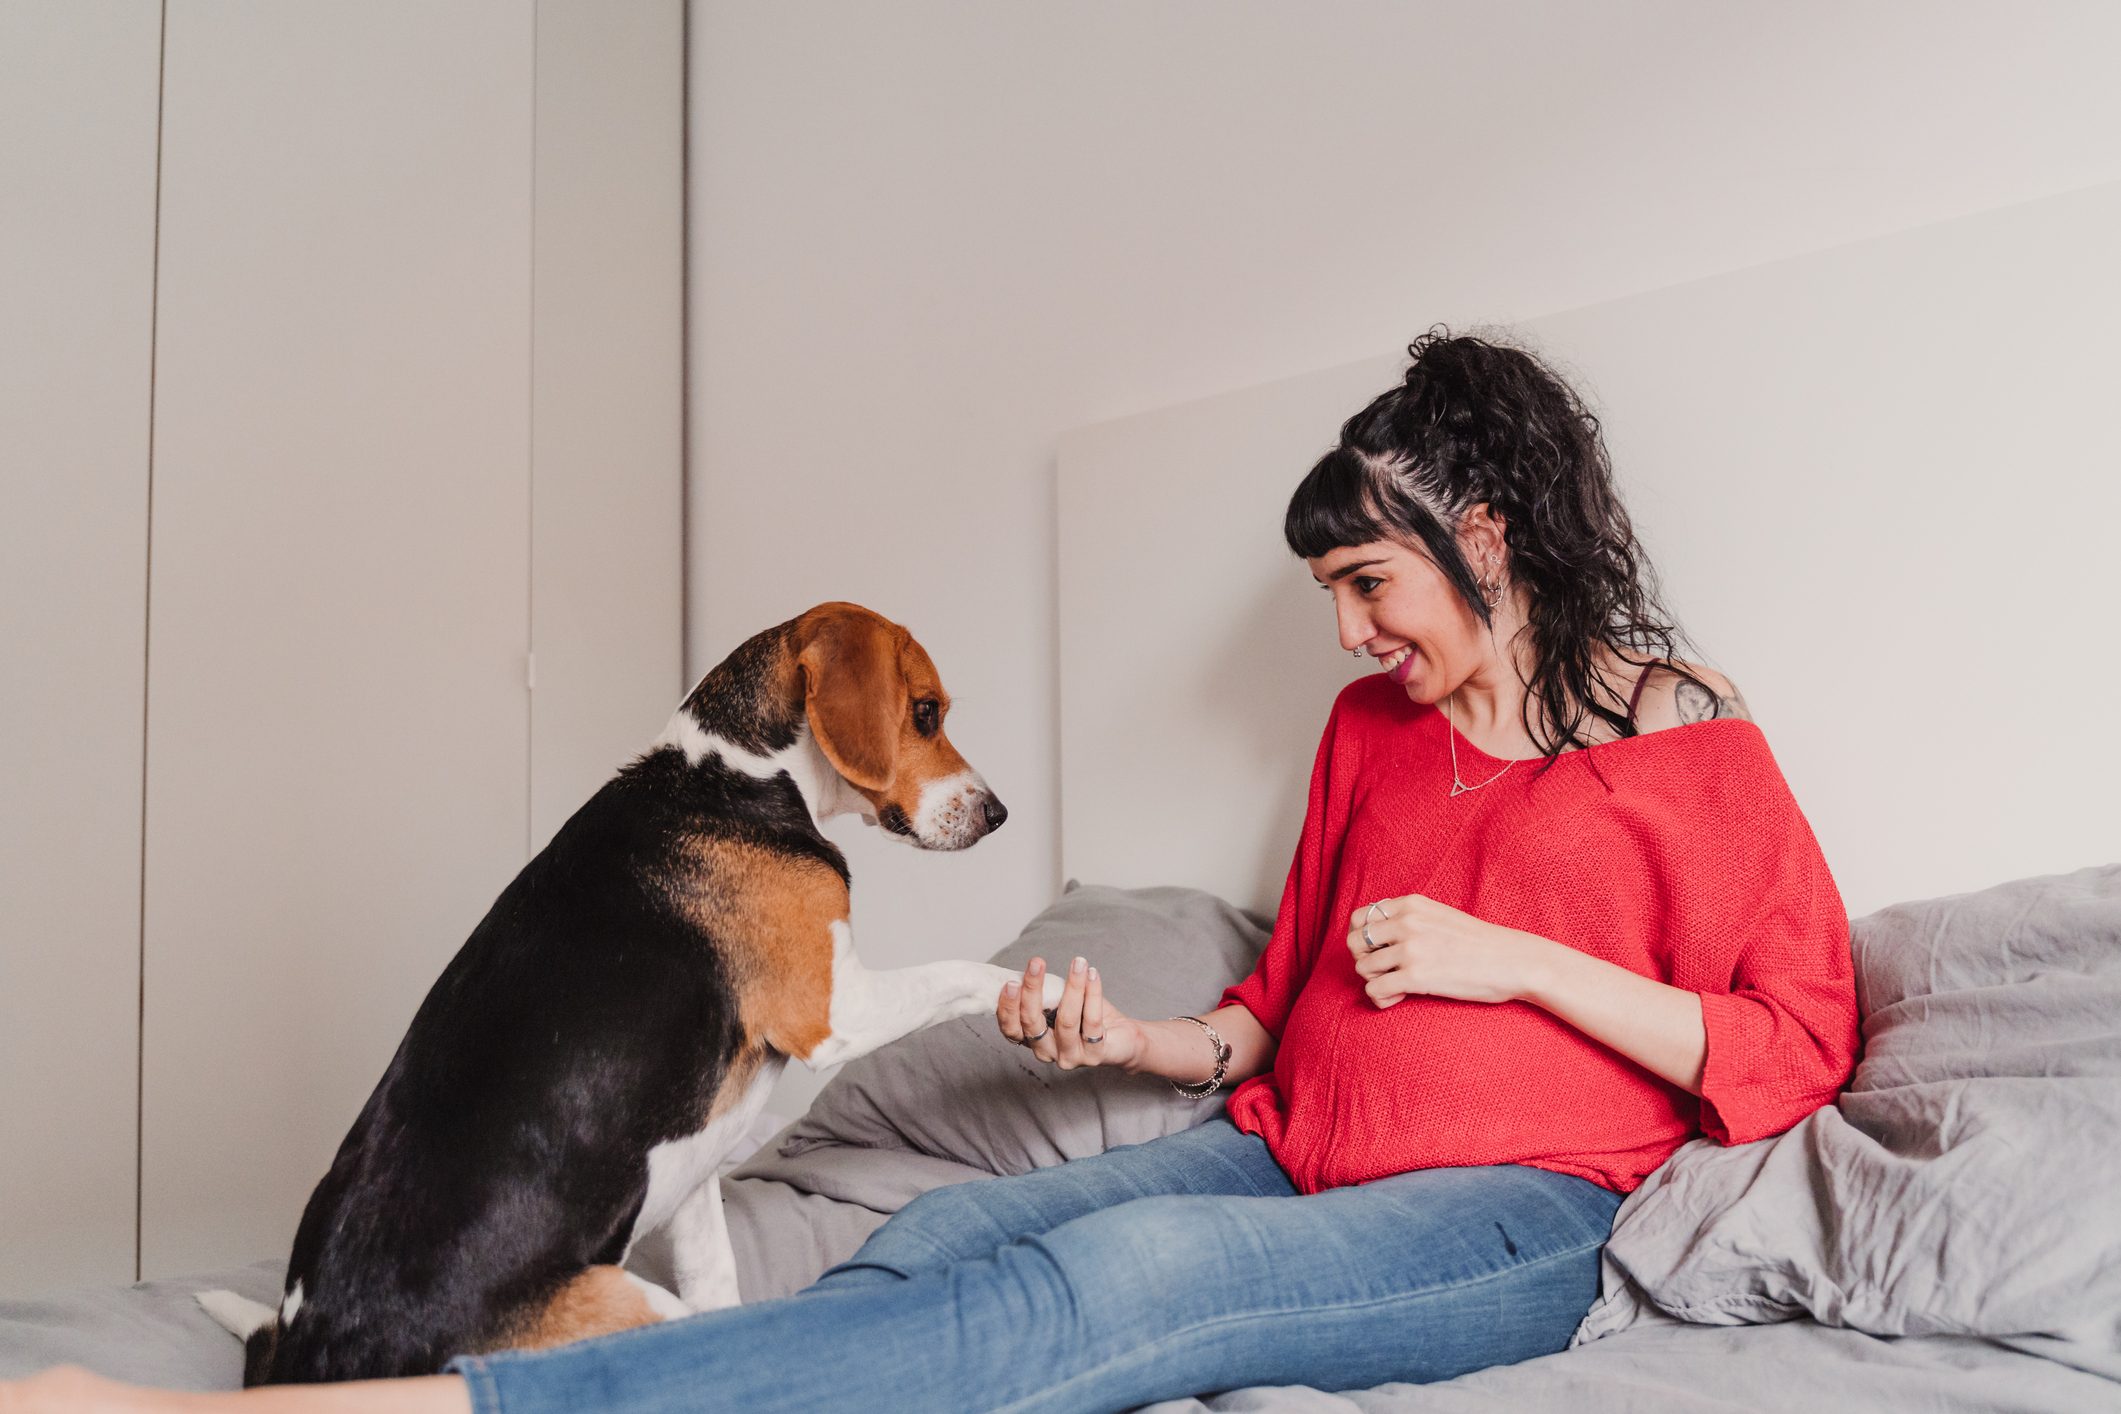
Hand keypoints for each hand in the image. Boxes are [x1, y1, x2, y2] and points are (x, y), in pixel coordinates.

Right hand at [996, 955, 1145, 1070]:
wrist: (1122, 1038)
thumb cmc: (1086, 1016)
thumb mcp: (1060, 1002)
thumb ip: (1045, 993)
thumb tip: (1030, 968)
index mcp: (1033, 1040)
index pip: (1011, 1029)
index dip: (1007, 1008)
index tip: (1011, 981)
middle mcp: (1047, 1052)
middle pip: (1032, 1024)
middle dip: (1032, 991)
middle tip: (1036, 964)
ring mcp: (1070, 1057)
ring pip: (1066, 1021)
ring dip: (1072, 987)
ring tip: (1078, 963)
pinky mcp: (1094, 1055)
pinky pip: (1092, 1021)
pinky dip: (1092, 993)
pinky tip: (1092, 975)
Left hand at [1347, 894, 1551, 1006]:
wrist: (1512, 961)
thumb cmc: (1478, 943)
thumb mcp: (1439, 916)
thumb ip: (1409, 919)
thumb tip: (1376, 935)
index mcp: (1411, 905)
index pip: (1360, 918)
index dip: (1361, 939)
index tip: (1377, 953)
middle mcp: (1407, 922)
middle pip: (1354, 943)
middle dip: (1364, 961)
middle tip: (1384, 973)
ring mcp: (1411, 948)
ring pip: (1363, 969)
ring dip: (1374, 982)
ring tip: (1396, 988)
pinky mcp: (1417, 976)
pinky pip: (1375, 990)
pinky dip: (1381, 999)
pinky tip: (1398, 999)